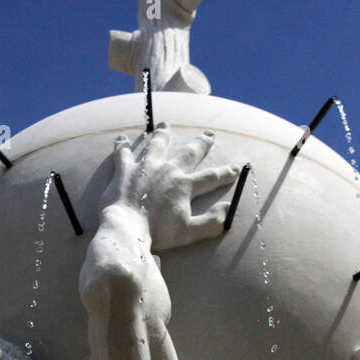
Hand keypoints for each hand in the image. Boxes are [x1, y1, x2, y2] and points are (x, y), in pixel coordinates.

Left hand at [102, 123, 239, 250]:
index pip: (211, 177)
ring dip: (163, 135)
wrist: (127, 229)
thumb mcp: (189, 232)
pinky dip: (122, 146)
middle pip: (189, 153)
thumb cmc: (158, 233)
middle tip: (209, 135)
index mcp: (185, 186)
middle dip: (201, 144)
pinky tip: (122, 139)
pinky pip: (123, 154)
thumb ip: (211, 222)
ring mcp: (146, 168)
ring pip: (157, 145)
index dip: (226, 172)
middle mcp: (168, 171)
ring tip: (165, 125)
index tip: (237, 167)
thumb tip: (228, 210)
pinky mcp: (125, 170)